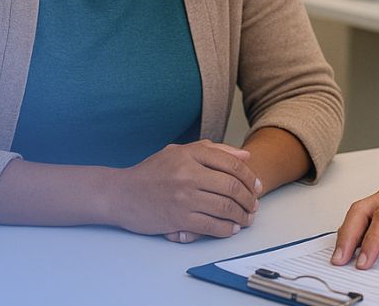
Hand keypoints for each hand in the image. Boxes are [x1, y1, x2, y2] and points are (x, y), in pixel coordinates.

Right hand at [112, 140, 261, 238]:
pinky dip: (226, 229)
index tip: (256, 186)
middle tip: (254, 205)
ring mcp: (183, 197)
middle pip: (232, 186)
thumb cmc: (152, 172)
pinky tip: (231, 229)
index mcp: (190, 154)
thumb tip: (245, 157)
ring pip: (225, 207)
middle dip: (249, 199)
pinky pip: (211, 226)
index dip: (250, 177)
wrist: (122, 194)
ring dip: (241, 216)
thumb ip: (212, 151)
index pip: (231, 164)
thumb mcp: (179, 152)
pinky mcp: (178, 219)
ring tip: (246, 219)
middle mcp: (188, 174)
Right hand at [331, 173, 378, 269]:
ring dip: (348, 234)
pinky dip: (357, 235)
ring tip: (341, 257)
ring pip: (361, 214)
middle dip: (348, 235)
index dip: (372, 239)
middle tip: (341, 259)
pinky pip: (368, 222)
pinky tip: (352, 249)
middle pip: (363, 210)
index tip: (365, 260)